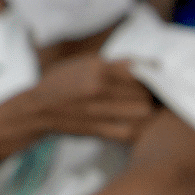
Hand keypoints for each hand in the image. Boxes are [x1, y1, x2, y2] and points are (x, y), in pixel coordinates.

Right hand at [0, 56, 158, 160]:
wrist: (37, 109)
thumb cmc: (62, 82)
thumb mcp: (83, 63)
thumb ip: (112, 64)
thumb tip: (143, 65)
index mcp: (96, 68)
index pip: (138, 69)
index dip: (152, 71)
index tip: (157, 72)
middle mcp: (98, 88)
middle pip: (144, 92)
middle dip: (151, 92)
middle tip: (152, 93)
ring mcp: (98, 111)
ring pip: (143, 112)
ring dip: (147, 110)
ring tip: (144, 108)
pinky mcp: (98, 130)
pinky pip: (131, 131)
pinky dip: (138, 128)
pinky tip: (136, 124)